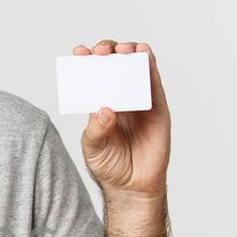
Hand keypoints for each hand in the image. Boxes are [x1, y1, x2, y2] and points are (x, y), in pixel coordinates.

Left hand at [73, 40, 170, 200]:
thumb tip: (105, 109)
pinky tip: (144, 53)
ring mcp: (139, 101)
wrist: (132, 187)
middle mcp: (119, 98)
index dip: (87, 61)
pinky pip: (154, 82)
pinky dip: (150, 64)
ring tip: (122, 49)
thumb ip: (96, 129)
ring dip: (129, 53)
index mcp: (100, 104)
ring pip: (135, 69)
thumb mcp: (93, 147)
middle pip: (114, 66)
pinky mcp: (157, 107)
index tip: (79, 51)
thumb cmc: (109, 166)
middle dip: (107, 52)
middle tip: (101, 51)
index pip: (92, 77)